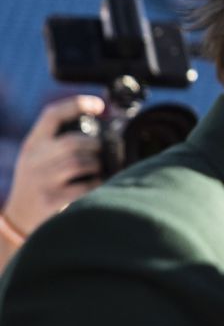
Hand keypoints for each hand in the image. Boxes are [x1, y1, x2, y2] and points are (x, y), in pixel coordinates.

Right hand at [4, 95, 105, 235]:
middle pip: (74, 141)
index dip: (77, 104)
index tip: (98, 105)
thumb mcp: (38, 159)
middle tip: (101, 154)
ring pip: (82, 162)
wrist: (18, 221)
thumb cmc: (39, 186)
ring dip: (97, 167)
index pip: (52, 115)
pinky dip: (97, 186)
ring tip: (96, 173)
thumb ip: (60, 143)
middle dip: (95, 146)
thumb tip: (103, 129)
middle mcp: (33, 160)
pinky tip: (95, 189)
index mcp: (33, 145)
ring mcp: (41, 181)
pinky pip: (86, 187)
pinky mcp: (51, 201)